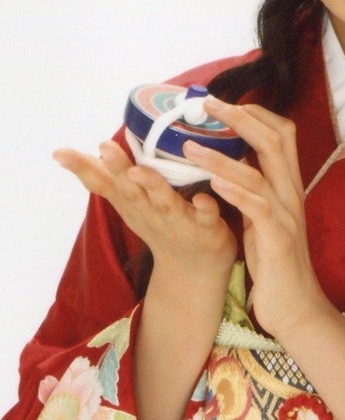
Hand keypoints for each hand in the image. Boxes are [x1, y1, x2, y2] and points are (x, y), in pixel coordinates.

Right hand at [53, 140, 237, 288]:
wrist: (194, 271)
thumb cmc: (159, 226)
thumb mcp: (126, 204)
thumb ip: (101, 178)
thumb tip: (61, 154)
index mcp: (132, 203)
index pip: (104, 184)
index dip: (84, 168)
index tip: (62, 153)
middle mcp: (151, 211)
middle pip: (131, 190)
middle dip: (117, 169)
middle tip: (105, 147)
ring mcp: (179, 222)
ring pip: (165, 202)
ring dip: (153, 186)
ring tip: (139, 171)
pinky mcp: (207, 229)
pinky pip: (207, 217)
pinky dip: (205, 208)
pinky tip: (203, 199)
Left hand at [182, 98, 328, 339]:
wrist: (296, 306)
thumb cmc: (274, 261)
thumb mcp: (264, 216)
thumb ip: (253, 188)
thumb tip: (229, 163)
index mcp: (288, 185)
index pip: (281, 134)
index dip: (255, 113)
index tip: (224, 102)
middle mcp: (291, 193)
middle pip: (275, 140)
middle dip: (240, 118)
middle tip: (207, 104)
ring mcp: (287, 216)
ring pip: (258, 173)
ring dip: (222, 157)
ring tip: (188, 147)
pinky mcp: (278, 241)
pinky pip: (258, 209)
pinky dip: (235, 192)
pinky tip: (212, 184)